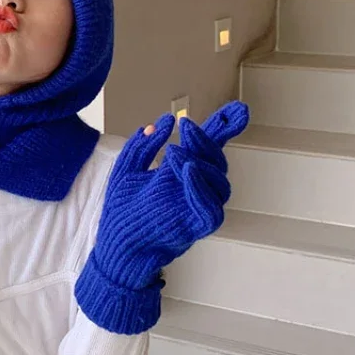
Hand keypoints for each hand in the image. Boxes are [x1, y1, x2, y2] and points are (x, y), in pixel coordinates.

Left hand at [74, 101, 248, 334]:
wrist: (114, 245)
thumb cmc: (120, 211)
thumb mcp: (126, 170)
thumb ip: (143, 146)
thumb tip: (162, 121)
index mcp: (181, 174)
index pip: (207, 148)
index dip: (224, 128)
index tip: (239, 109)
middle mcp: (195, 189)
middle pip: (217, 161)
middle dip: (205, 139)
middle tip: (185, 126)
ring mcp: (198, 208)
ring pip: (219, 182)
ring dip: (200, 160)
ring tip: (175, 152)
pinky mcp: (197, 226)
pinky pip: (211, 208)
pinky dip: (202, 188)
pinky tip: (187, 171)